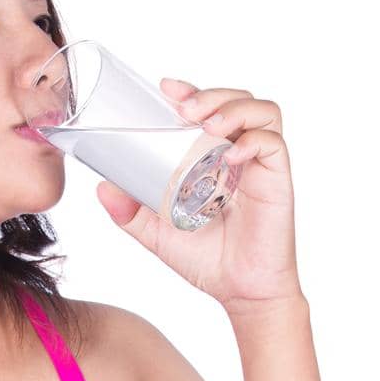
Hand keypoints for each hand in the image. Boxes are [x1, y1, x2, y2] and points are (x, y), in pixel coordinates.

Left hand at [96, 76, 301, 311]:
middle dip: (211, 94)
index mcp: (213, 157)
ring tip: (208, 124)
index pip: (208, 109)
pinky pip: (273, 144)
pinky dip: (253, 141)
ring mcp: (260, 165)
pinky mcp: (277, 179)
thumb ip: (131, 213)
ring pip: (261, 111)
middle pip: (237, 100)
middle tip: (185, 107)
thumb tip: (102, 188)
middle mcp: (239, 154)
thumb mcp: (158, 233)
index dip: (191, 90)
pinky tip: (231, 156)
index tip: (165, 88)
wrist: (239, 292)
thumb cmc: (206, 260)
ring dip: (234, 108)